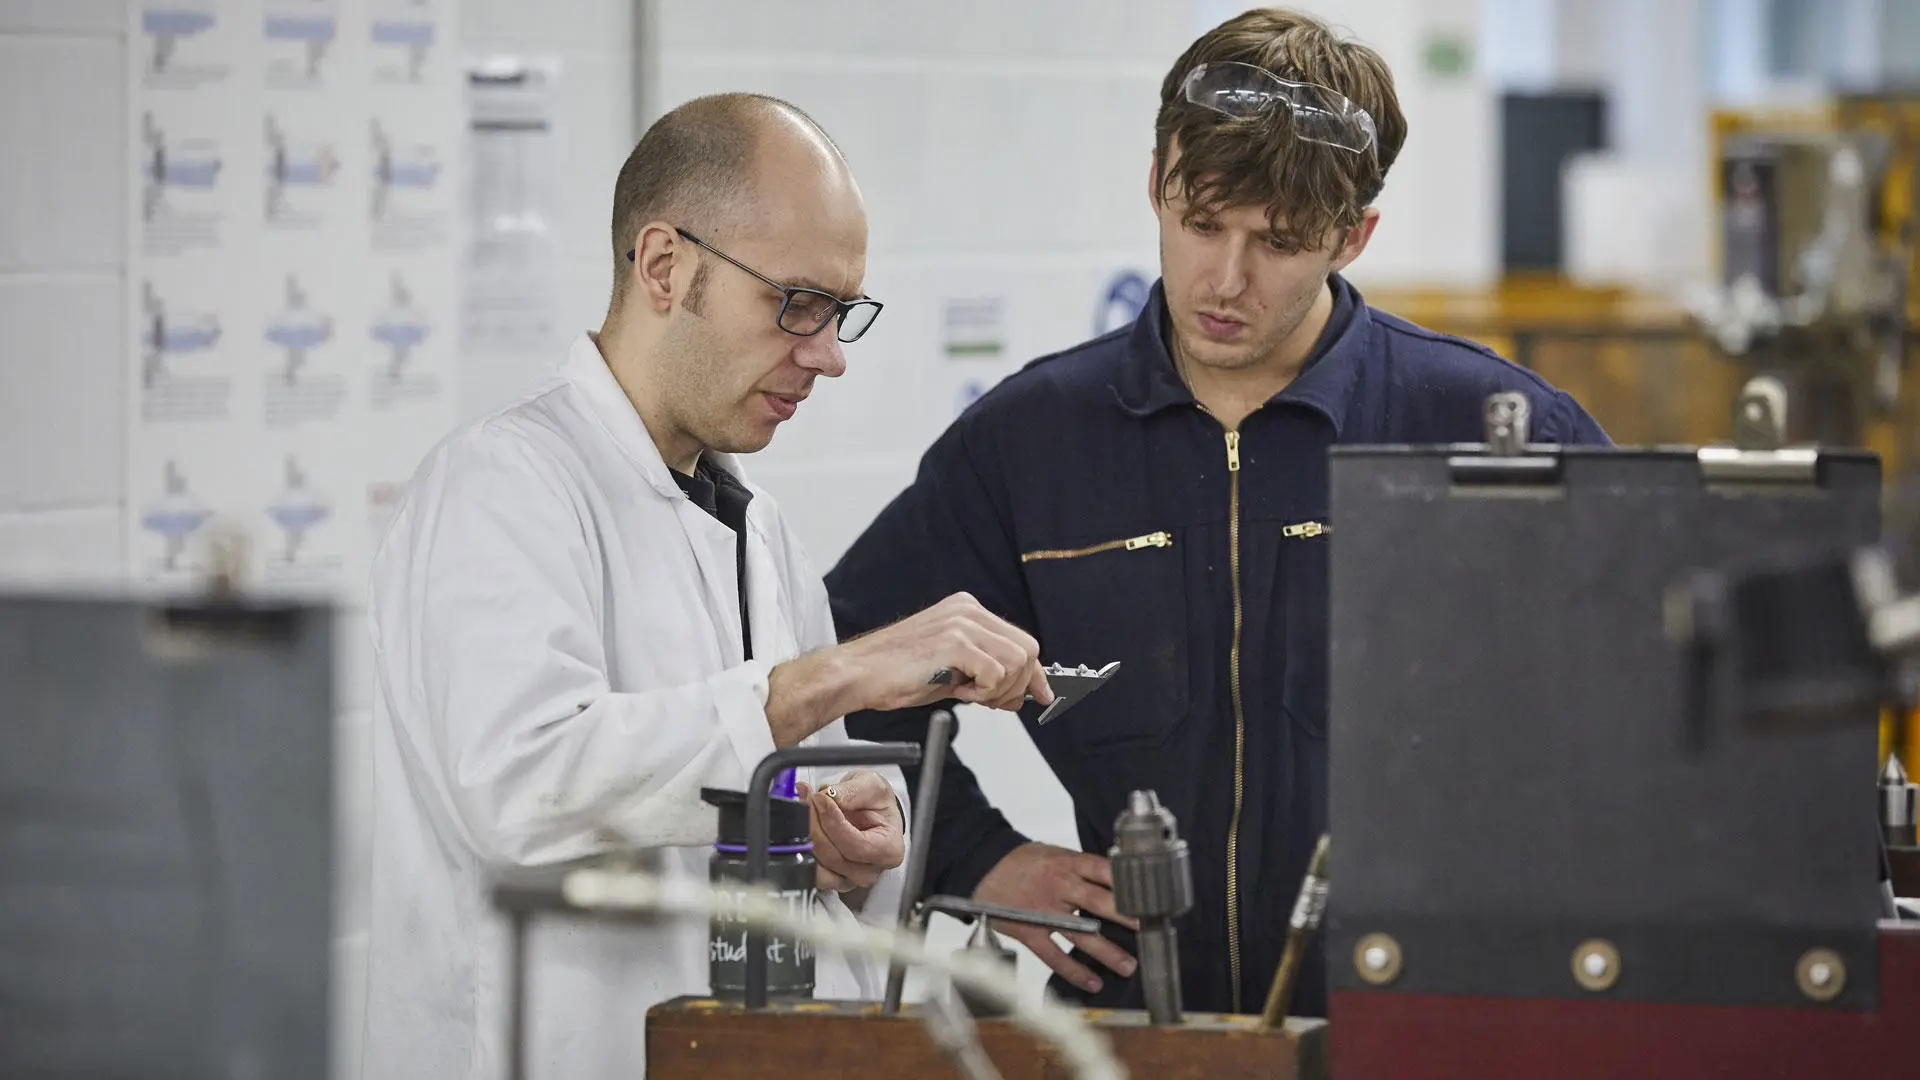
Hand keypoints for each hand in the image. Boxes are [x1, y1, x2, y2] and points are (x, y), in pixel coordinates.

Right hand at [766, 592, 1054, 745]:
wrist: (858, 674)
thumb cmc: (896, 674)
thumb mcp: (950, 668)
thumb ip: (984, 671)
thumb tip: (1022, 689)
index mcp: (967, 611)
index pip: (1020, 640)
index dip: (1034, 674)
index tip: (1041, 695)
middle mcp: (968, 611)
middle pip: (1027, 650)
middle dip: (1017, 685)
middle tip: (988, 700)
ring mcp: (961, 623)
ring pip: (1017, 662)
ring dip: (998, 689)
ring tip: (966, 693)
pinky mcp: (954, 641)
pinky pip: (995, 673)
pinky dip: (983, 691)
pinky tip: (957, 690)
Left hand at [796, 769, 903, 891]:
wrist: (871, 812)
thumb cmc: (878, 803)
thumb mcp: (872, 785)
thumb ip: (852, 791)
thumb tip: (828, 797)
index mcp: (889, 851)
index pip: (855, 845)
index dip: (833, 822)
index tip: (820, 798)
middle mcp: (870, 871)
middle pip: (833, 856)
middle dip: (815, 824)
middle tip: (808, 797)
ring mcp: (849, 878)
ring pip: (817, 866)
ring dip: (806, 835)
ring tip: (806, 806)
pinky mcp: (830, 879)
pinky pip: (809, 870)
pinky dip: (802, 847)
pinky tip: (803, 823)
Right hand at [973, 842, 1138, 993]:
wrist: (982, 865)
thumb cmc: (1022, 861)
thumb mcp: (1055, 853)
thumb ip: (1082, 868)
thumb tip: (1117, 881)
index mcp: (1068, 862)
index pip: (1106, 870)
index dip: (1130, 883)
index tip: (1151, 894)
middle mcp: (1059, 886)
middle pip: (1100, 902)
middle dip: (1127, 916)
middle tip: (1150, 928)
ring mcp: (1045, 910)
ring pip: (1082, 934)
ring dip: (1108, 951)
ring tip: (1128, 965)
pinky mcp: (1030, 931)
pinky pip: (1055, 955)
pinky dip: (1074, 971)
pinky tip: (1092, 981)